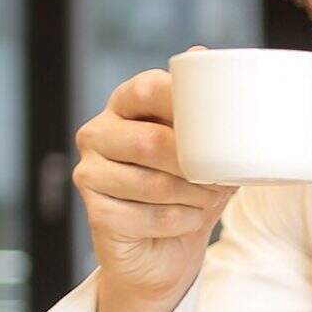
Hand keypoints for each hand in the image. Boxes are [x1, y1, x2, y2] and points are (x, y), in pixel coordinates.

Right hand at [73, 62, 234, 311]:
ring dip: (194, 195)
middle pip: (150, 142)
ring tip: (211, 198)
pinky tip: (191, 219)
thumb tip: (207, 58)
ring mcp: (90, 173)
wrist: (163, 253)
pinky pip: (149, 216)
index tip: (218, 123)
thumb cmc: (186, 190)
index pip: (148, 88)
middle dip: (195, 165)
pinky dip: (182, 220)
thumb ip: (207, 114)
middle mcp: (98, 134)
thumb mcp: (205, 151)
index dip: (184, 102)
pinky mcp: (96, 212)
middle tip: (222, 177)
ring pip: (152, 183)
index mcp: (123, 105)